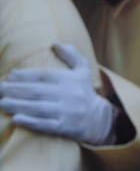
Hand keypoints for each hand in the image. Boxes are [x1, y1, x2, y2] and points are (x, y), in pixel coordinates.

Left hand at [0, 43, 119, 144]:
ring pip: (39, 108)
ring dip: (18, 105)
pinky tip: (16, 118)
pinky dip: (31, 122)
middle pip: (38, 91)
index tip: (9, 76)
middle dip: (15, 90)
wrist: (99, 118)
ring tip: (2, 102)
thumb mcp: (82, 71)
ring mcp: (68, 112)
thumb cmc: (83, 91)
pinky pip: (46, 125)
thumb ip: (71, 55)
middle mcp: (70, 94)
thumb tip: (55, 43)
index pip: (44, 75)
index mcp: (71, 79)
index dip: (25, 75)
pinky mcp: (66, 127)